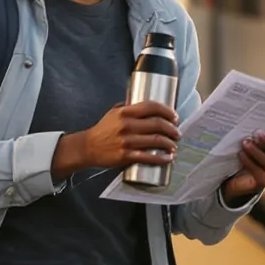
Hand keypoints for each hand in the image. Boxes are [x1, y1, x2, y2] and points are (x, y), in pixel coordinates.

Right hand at [55, 99, 178, 179]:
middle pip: (157, 124)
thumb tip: (146, 105)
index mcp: (125, 112)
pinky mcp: (125, 155)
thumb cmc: (102, 130)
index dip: (167, 111)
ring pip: (155, 140)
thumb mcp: (113, 112)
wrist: (88, 147)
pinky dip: (161, 158)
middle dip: (172, 129)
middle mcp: (127, 125)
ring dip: (169, 143)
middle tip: (177, 133)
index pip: (152, 107)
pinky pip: (147, 157)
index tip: (174, 117)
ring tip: (174, 145)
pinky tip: (168, 158)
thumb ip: (128, 107)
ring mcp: (126, 141)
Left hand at [220, 122, 264, 201]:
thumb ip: (263, 134)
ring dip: (256, 151)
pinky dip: (249, 161)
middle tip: (257, 133)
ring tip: (245, 142)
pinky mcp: (264, 182)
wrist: (240, 177)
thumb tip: (259, 116)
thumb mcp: (258, 143)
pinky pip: (257, 170)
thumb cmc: (252, 154)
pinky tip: (241, 154)